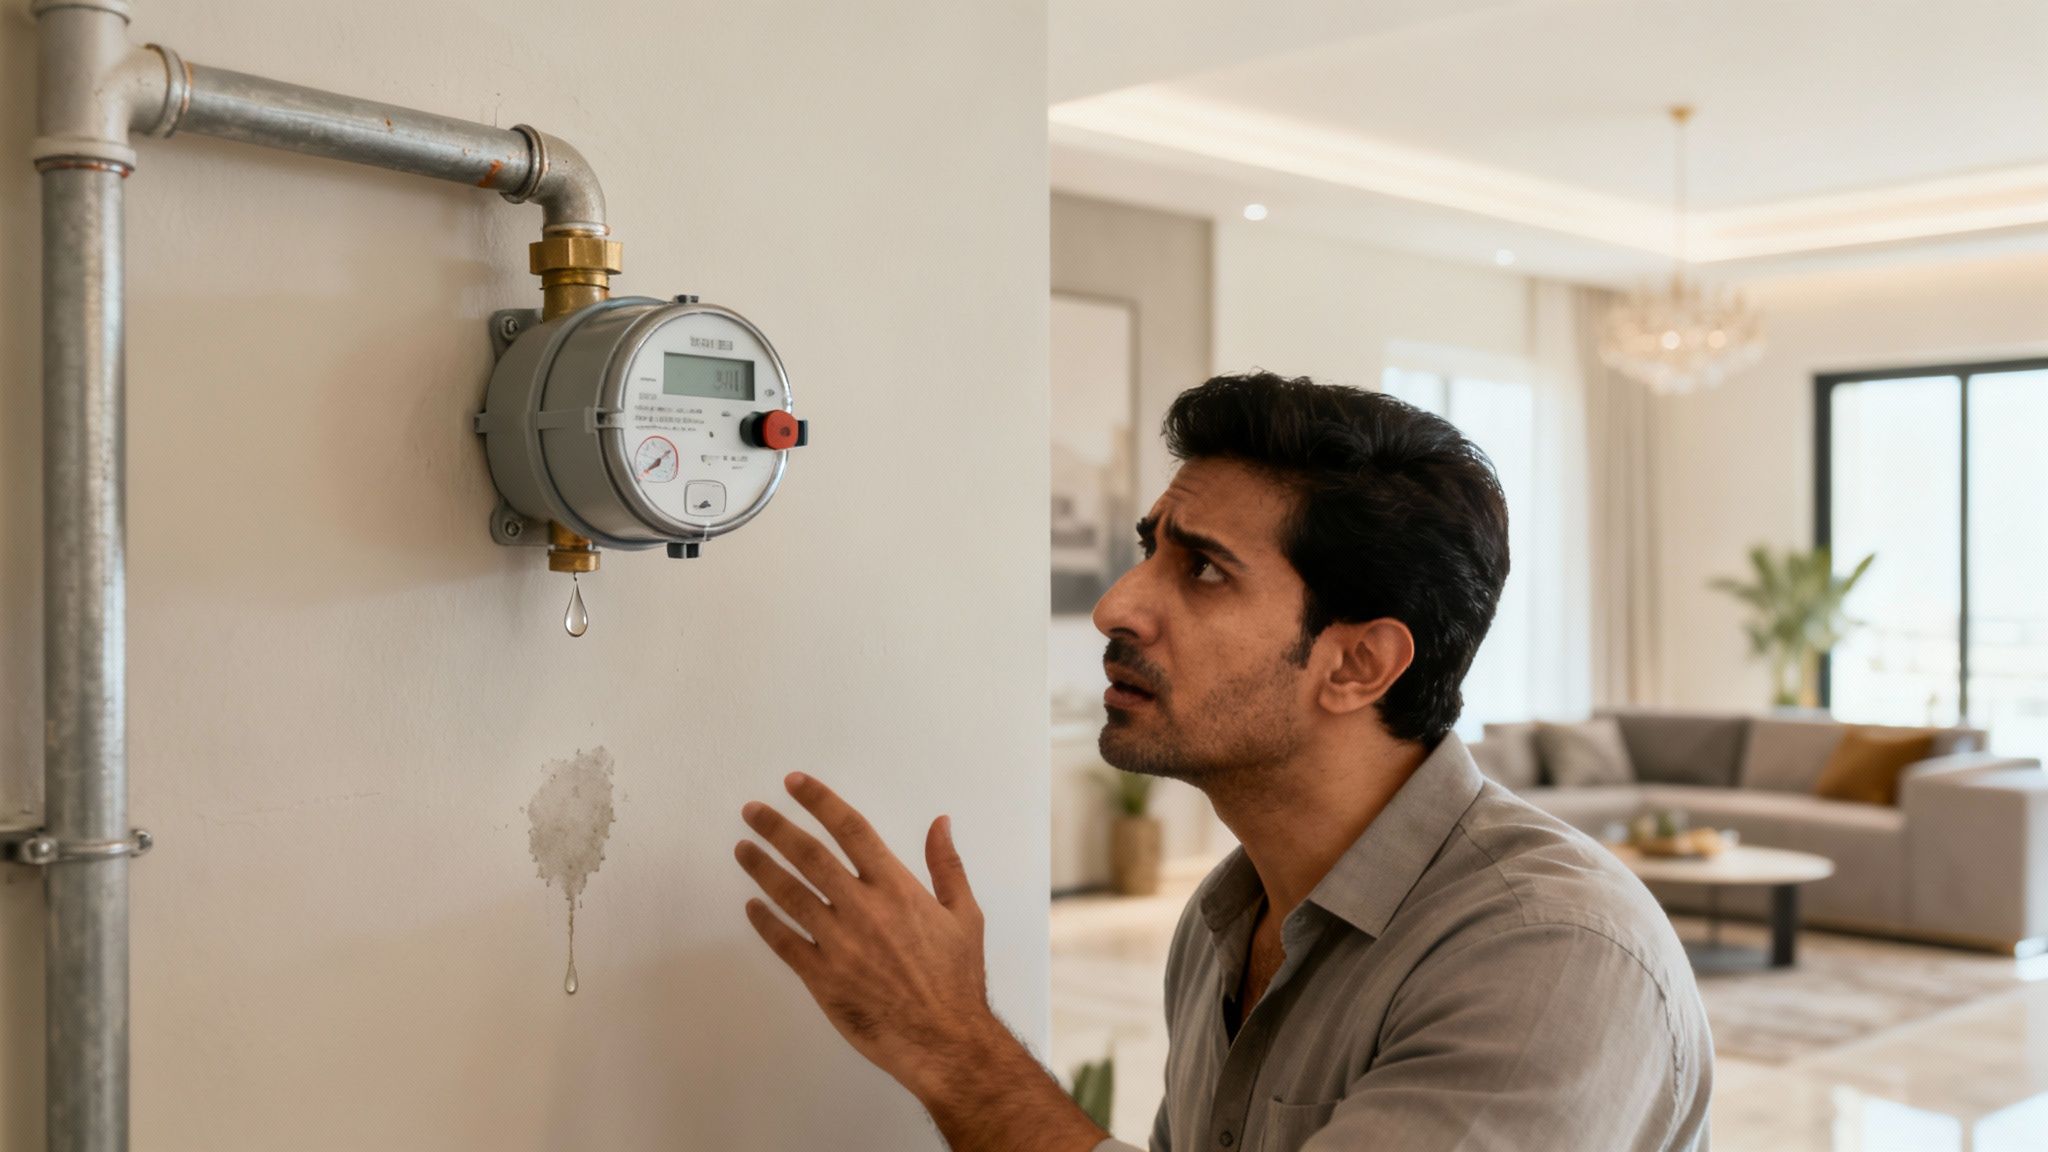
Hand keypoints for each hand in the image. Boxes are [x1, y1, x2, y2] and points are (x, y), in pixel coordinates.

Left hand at [734, 772, 998, 1100]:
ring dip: (762, 868)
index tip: (795, 783)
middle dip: (776, 828)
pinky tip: (752, 907)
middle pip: (810, 856)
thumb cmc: (958, 980)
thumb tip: (940, 822)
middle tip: (751, 812)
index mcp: (898, 888)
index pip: (851, 830)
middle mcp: (864, 909)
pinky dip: (765, 922)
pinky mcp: (823, 978)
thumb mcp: (966, 916)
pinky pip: (785, 943)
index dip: (820, 801)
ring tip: (742, 850)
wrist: (945, 1040)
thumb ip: (947, 865)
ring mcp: (839, 944)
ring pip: (790, 895)